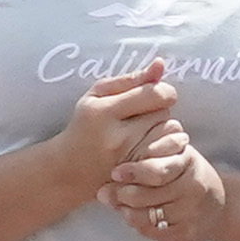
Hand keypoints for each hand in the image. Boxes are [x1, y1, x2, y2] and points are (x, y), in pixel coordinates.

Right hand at [52, 59, 178, 189]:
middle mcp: (117, 139)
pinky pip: (169, 155)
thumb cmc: (85, 125)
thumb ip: (131, 79)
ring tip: (144, 132)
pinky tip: (151, 147)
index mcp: (103, 113)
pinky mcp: (139, 176)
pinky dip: (166, 148)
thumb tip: (160, 64)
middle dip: (159, 111)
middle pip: (164, 114)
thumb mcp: (98, 95)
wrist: (70, 169)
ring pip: (169, 134)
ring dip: (164, 129)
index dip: (162, 92)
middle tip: (142, 117)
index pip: (155, 95)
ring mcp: (128, 160)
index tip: (154, 96)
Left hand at [107, 143, 236, 240]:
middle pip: (147, 196)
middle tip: (107, 192)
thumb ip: (147, 157)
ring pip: (146, 217)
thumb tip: (111, 179)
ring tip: (121, 204)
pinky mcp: (187, 234)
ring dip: (126, 211)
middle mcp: (194, 189)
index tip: (115, 173)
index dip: (133, 172)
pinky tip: (135, 216)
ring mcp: (191, 214)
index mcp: (189, 163)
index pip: (157, 171)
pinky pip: (152, 232)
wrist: (220, 203)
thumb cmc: (188, 174)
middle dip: (122, 194)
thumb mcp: (175, 155)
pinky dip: (138, 224)